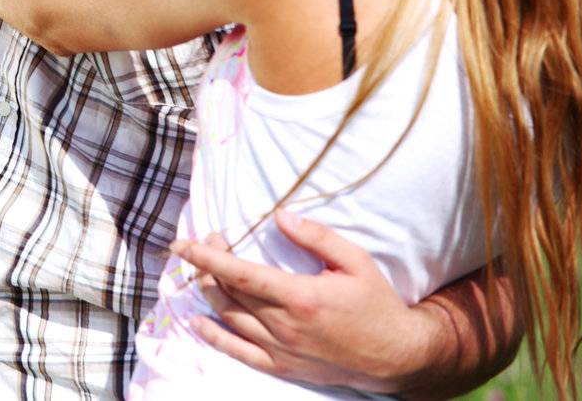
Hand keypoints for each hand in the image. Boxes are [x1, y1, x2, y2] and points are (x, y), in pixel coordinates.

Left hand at [169, 211, 434, 392]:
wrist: (398, 356)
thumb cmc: (377, 304)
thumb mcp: (355, 261)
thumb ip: (317, 236)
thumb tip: (279, 215)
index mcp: (300, 297)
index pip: (239, 273)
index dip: (206, 257)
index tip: (183, 243)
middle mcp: (285, 325)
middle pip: (229, 292)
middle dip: (208, 266)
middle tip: (208, 244)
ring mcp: (282, 349)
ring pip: (230, 317)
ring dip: (208, 293)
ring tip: (202, 272)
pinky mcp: (282, 366)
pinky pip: (239, 352)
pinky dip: (214, 337)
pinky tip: (198, 322)